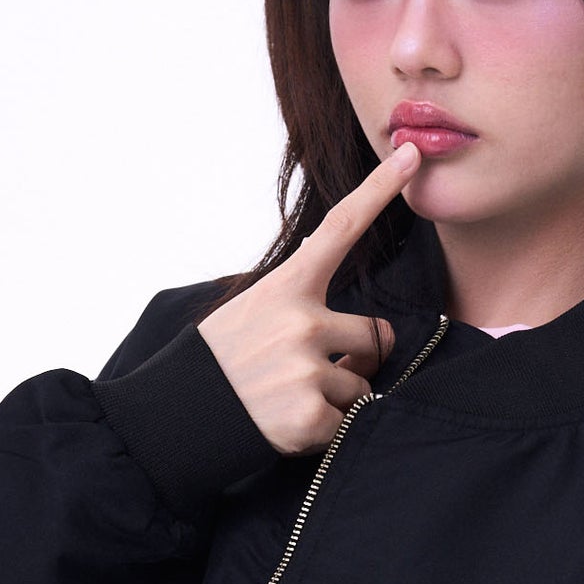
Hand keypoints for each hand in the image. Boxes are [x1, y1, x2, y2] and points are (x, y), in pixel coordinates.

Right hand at [196, 142, 418, 455]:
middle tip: (315, 371)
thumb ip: (303, 307)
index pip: (341, 228)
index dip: (380, 189)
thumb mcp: (250, 312)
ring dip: (338, 397)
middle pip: (378, 336)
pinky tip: (287, 424)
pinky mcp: (309, 416)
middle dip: (360, 358)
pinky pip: (348, 422)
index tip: (410, 154)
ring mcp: (306, 369)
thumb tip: (365, 336)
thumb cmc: (220, 363)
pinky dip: (325, 429)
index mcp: (286, 288)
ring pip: (363, 385)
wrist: (173, 419)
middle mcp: (301, 322)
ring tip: (288, 398)